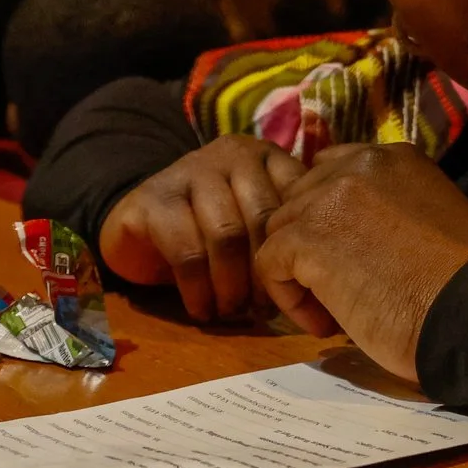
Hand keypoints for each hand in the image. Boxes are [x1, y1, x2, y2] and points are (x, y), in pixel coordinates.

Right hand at [100, 135, 307, 321]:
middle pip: (263, 219)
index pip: (296, 200)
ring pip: (227, 235)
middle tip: (265, 310)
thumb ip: (288, 233)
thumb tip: (329, 284)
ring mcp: (189, 171)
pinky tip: (203, 311)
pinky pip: (186, 251)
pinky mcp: (152, 198)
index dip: (300, 249)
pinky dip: (199, 290)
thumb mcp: (256, 225)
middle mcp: (230, 155)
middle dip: (266, 272)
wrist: (138, 225)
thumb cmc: (211, 230)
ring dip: (233, 285)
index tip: (301, 289)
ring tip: (233, 312)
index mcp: (265, 157)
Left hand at [255, 144, 467, 380]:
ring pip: (280, 230)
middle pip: (300, 199)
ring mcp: (329, 198)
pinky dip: (288, 297)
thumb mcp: (439, 218)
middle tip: (338, 288)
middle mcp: (359, 165)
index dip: (331, 217)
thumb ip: (396, 208)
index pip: (332, 170)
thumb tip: (360, 232)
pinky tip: (324, 323)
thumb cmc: (466, 283)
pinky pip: (269, 263)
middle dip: (311, 242)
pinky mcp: (307, 238)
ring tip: (333, 312)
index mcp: (396, 157)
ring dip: (299, 272)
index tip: (350, 256)